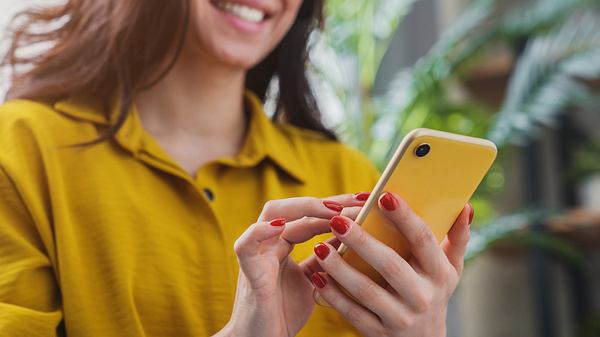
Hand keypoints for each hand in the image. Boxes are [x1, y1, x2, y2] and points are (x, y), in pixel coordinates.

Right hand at [215, 193, 368, 336]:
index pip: (310, 215)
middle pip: (294, 208)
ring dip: (303, 208)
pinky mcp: (248, 272)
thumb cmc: (284, 314)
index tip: (366, 201)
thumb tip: (352, 237)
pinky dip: (261, 231)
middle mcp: (269, 243)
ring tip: (333, 209)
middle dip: (326, 201)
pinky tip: (281, 225)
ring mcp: (257, 255)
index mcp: (283, 244)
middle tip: (358, 201)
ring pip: (271, 214)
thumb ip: (326, 258)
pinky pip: (247, 244)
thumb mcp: (314, 281)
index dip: (337, 206)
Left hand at [311, 192, 471, 336]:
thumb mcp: (450, 270)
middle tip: (337, 219)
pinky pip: (352, 313)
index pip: (423, 240)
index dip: (405, 217)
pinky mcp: (378, 333)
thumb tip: (464, 206)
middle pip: (390, 265)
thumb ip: (457, 238)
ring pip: (367, 291)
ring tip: (320, 247)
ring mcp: (400, 318)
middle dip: (362, 241)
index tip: (384, 196)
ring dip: (341, 268)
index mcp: (439, 274)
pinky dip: (333, 295)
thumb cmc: (433, 293)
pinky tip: (316, 276)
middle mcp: (422, 296)